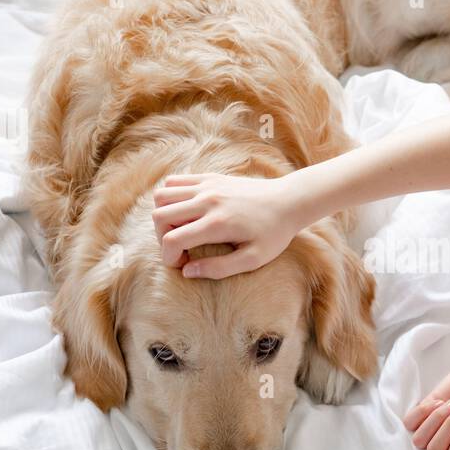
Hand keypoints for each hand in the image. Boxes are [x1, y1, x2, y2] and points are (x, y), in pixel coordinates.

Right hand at [152, 172, 304, 277]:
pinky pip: (174, 182)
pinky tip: (186, 212)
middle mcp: (208, 201)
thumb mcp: (253, 259)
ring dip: (163, 216)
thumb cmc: (275, 233)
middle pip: (159, 216)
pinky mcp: (209, 177)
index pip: (172, 240)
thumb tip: (187, 271)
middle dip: (162, 238)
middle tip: (181, 248)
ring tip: (181, 229)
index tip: (181, 264)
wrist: (289, 200)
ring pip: (162, 196)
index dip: (168, 257)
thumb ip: (219, 268)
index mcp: (217, 224)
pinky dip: (171, 197)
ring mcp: (207, 185)